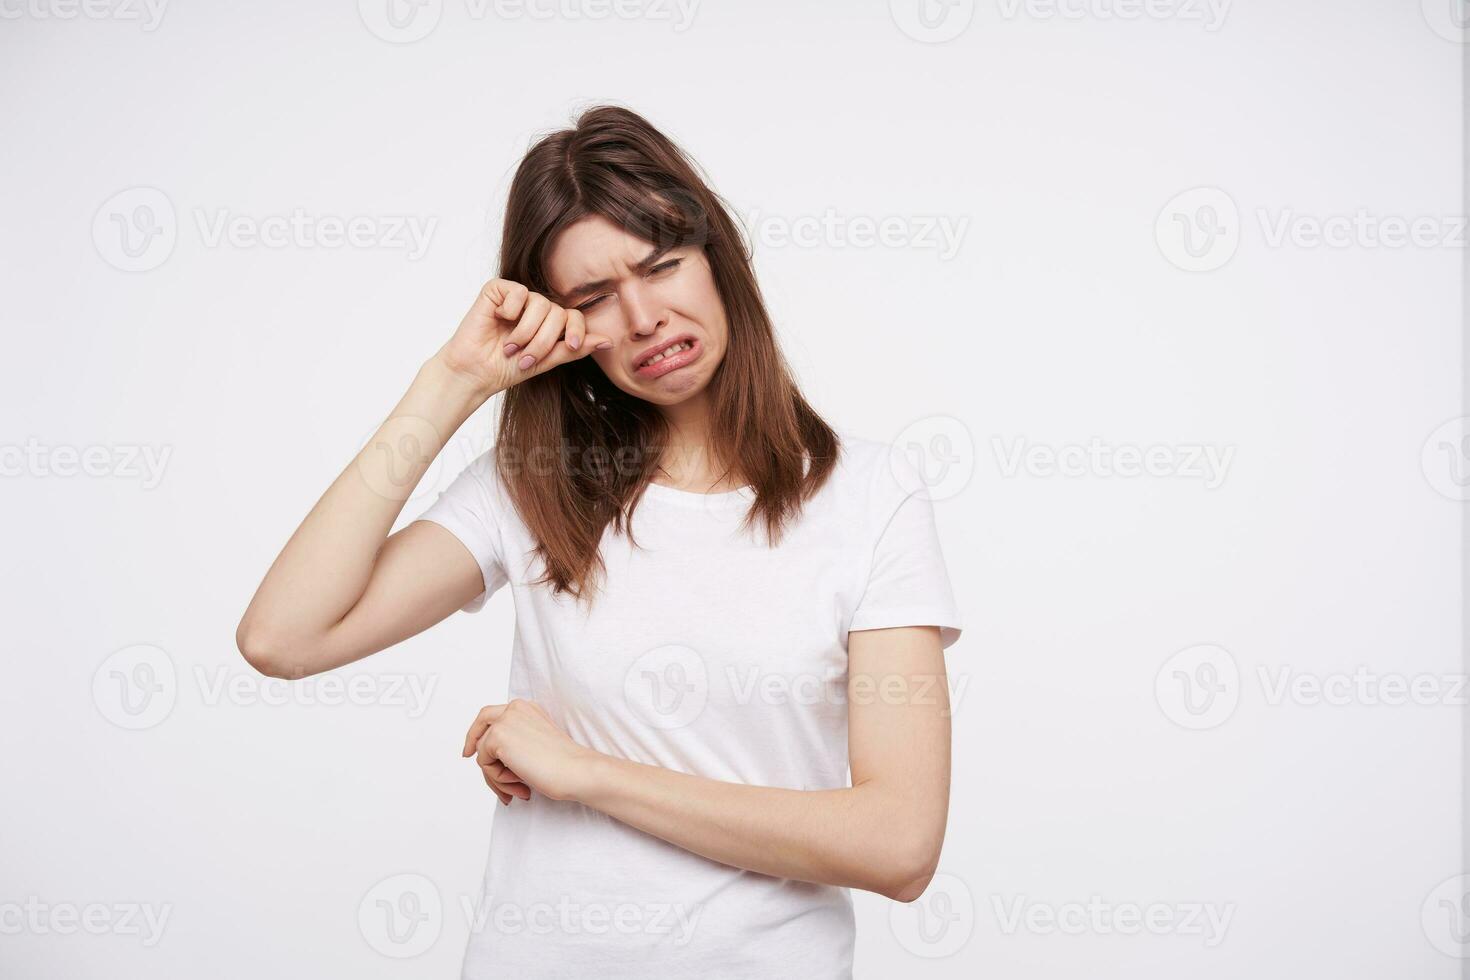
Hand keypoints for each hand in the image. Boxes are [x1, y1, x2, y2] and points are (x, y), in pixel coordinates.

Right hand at [434, 278, 615, 397]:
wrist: (476, 371)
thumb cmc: (508, 368)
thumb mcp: (547, 361)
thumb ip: (574, 349)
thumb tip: (608, 341)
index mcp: (550, 323)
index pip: (574, 316)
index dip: (576, 329)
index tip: (572, 345)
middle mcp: (536, 307)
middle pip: (557, 313)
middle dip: (544, 340)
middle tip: (525, 358)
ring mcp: (517, 297)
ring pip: (540, 304)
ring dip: (526, 331)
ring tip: (510, 347)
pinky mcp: (497, 290)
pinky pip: (517, 292)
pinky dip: (510, 311)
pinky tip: (497, 319)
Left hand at [461, 699, 598, 803]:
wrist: (574, 770)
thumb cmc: (563, 765)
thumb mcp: (534, 745)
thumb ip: (513, 742)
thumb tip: (486, 757)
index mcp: (528, 708)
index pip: (494, 715)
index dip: (479, 731)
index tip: (471, 748)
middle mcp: (515, 708)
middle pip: (480, 724)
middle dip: (473, 744)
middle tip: (467, 756)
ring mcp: (504, 720)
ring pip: (482, 751)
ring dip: (496, 775)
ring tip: (517, 787)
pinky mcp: (497, 737)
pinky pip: (483, 764)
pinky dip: (498, 779)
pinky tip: (519, 782)